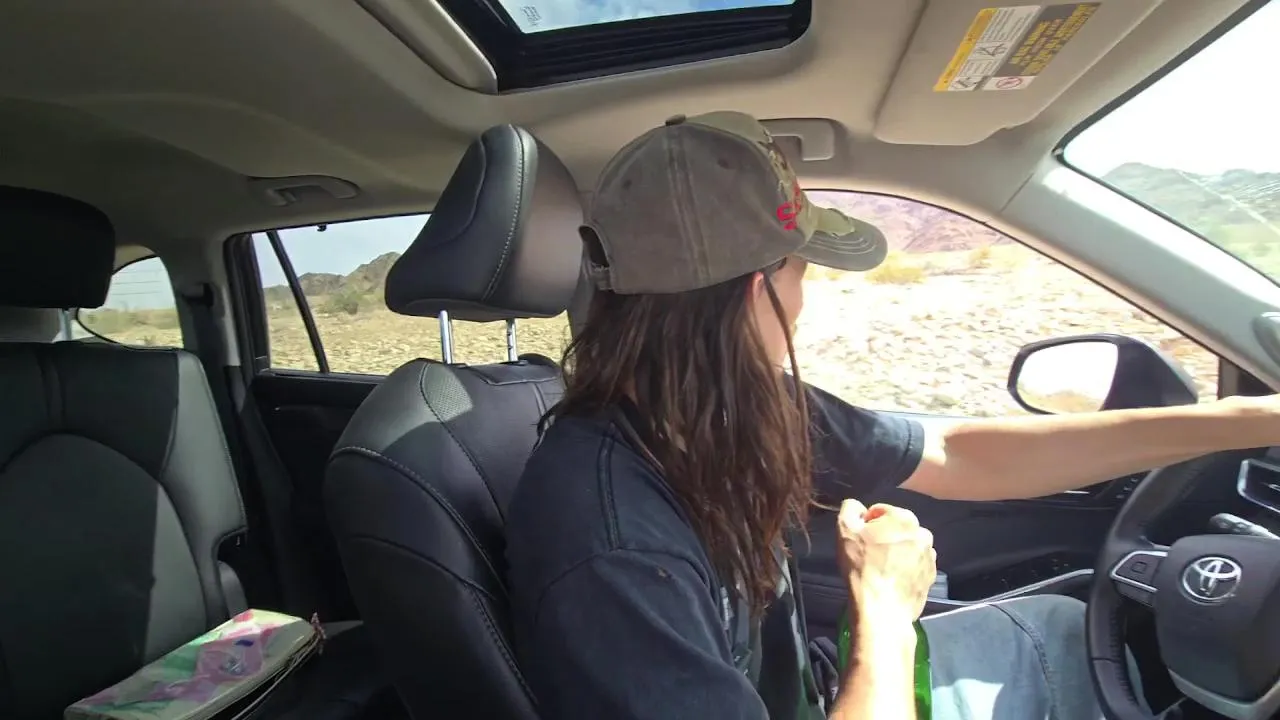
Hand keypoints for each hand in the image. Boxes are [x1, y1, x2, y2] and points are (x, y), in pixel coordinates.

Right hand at [838, 500, 936, 622]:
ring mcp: (930, 557)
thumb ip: (850, 508)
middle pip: (896, 529)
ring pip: (907, 547)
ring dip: (895, 553)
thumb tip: (857, 507)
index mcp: (904, 518)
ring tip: (880, 570)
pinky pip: (914, 566)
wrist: (882, 610)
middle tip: (868, 555)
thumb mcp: (845, 530)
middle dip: (883, 537)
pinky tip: (891, 580)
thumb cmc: (863, 567)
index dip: (866, 524)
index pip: (880, 511)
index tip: (859, 540)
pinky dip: (904, 569)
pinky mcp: (931, 577)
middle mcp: (923, 534)